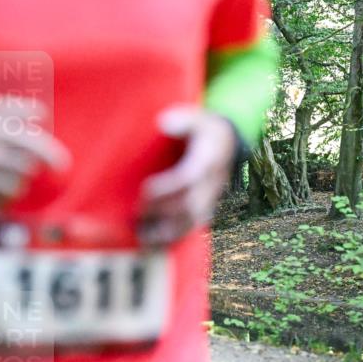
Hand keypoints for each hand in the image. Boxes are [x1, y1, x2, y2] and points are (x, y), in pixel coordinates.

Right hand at [0, 97, 68, 213]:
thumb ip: (12, 108)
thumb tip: (41, 112)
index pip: (29, 144)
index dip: (51, 155)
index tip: (63, 166)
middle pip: (25, 169)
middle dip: (24, 167)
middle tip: (10, 163)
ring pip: (15, 188)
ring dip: (13, 183)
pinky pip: (0, 204)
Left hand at [138, 105, 238, 247]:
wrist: (228, 145)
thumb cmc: (204, 130)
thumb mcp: (198, 118)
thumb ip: (183, 120)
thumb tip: (163, 122)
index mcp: (207, 161)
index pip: (188, 177)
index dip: (167, 187)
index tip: (145, 190)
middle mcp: (211, 184)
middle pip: (188, 204)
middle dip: (161, 211)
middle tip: (134, 214)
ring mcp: (209, 199)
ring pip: (189, 221)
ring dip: (165, 231)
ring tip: (140, 235)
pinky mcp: (203, 210)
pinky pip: (189, 228)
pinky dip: (171, 238)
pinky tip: (150, 243)